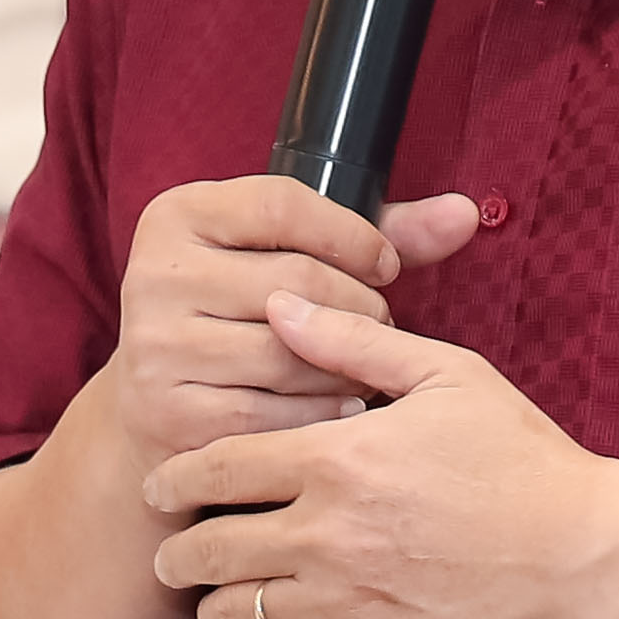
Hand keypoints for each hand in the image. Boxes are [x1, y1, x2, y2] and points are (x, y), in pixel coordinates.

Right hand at [95, 174, 481, 465]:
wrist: (161, 407)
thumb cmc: (245, 317)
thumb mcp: (291, 256)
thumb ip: (378, 233)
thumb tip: (465, 213)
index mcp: (176, 215)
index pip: (283, 203)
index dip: (352, 236)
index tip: (383, 265)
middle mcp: (153, 275)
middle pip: (297, 281)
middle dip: (360, 308)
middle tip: (378, 327)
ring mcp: (155, 348)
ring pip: (292, 352)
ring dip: (347, 366)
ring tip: (359, 367)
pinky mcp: (168, 415)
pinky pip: (275, 414)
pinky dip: (322, 414)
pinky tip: (337, 407)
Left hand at [144, 287, 618, 618]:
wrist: (588, 557)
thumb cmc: (522, 458)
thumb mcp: (447, 376)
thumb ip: (353, 341)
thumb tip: (278, 305)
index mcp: (336, 459)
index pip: (215, 468)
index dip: (174, 479)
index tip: (161, 488)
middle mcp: (328, 536)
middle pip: (205, 552)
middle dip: (178, 553)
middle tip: (175, 554)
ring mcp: (347, 606)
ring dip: (220, 608)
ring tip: (229, 597)